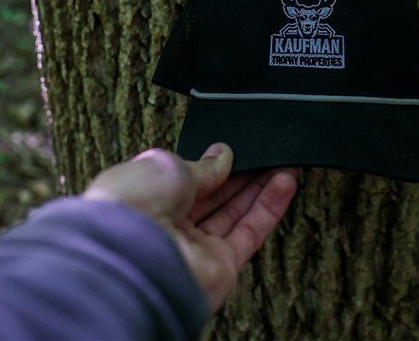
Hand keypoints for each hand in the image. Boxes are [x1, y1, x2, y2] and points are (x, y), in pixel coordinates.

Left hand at [83, 143, 297, 310]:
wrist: (133, 257)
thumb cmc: (134, 204)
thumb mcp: (169, 166)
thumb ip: (203, 165)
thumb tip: (223, 155)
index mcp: (147, 199)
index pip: (187, 180)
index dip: (214, 165)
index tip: (236, 149)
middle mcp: (171, 226)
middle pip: (215, 198)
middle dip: (242, 175)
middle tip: (268, 154)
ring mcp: (196, 249)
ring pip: (236, 215)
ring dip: (261, 188)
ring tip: (285, 164)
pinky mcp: (221, 269)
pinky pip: (250, 234)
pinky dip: (270, 209)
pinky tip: (285, 183)